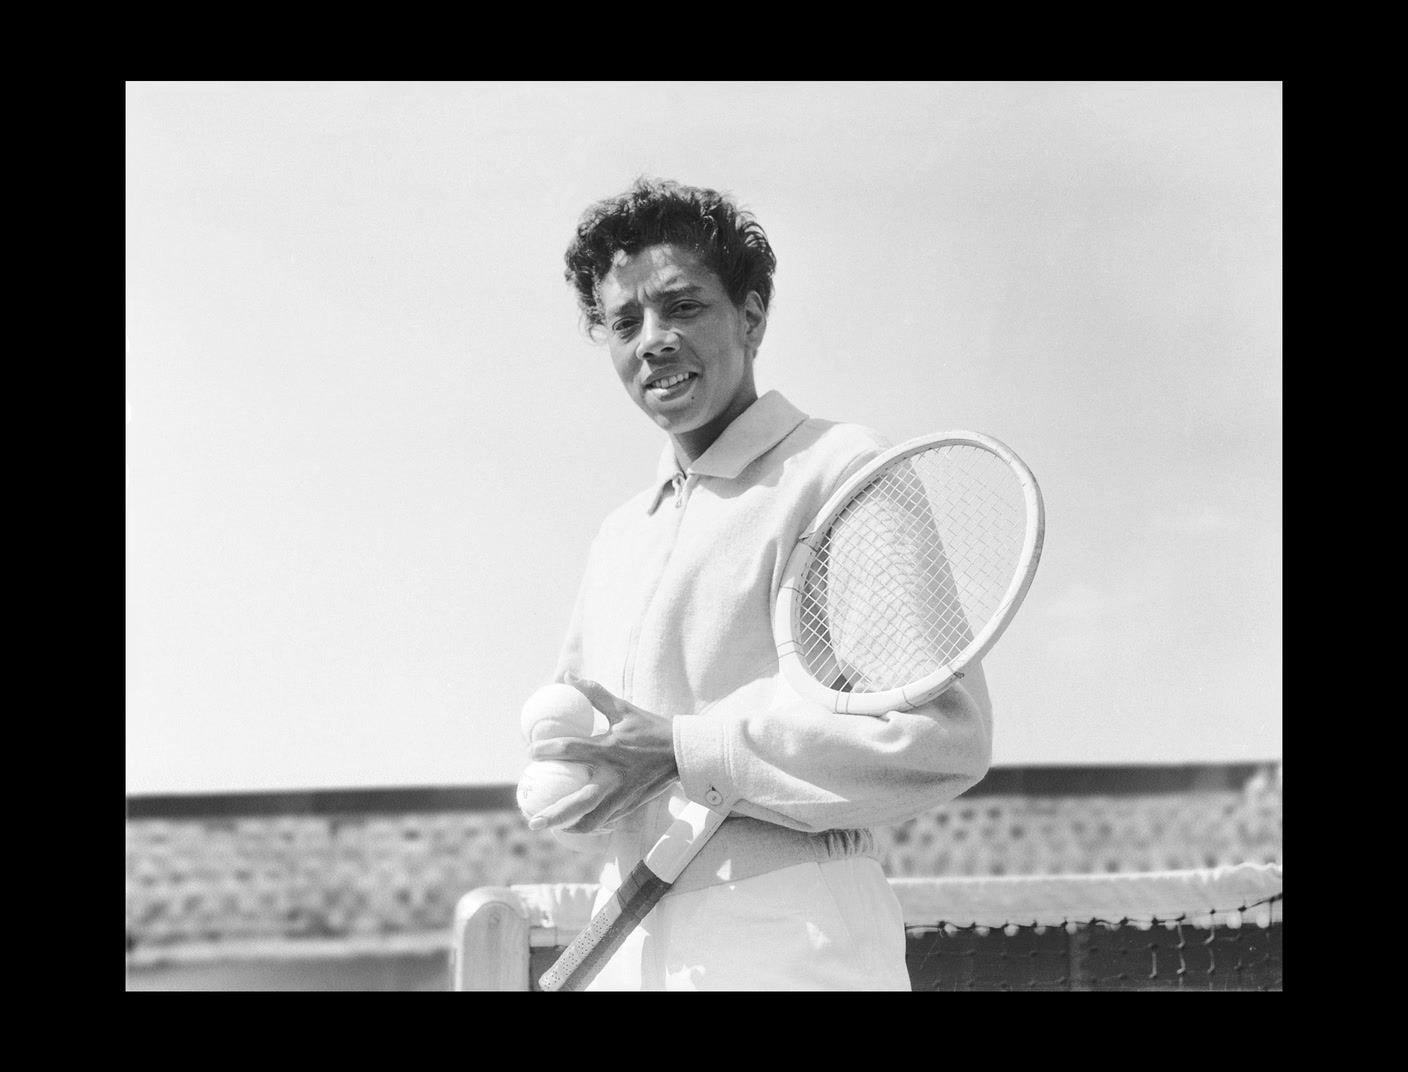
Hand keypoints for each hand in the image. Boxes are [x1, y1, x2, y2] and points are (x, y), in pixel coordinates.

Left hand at [526, 673, 678, 833]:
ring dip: (569, 826)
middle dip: (554, 815)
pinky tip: (576, 822)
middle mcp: (613, 777)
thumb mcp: (623, 708)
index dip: (546, 750)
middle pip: (578, 803)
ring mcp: (622, 796)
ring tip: (552, 826)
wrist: (682, 753)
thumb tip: (568, 676)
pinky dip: (588, 824)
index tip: (529, 753)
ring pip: (592, 821)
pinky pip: (605, 821)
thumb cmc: (650, 728)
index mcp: (609, 749)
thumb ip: (594, 693)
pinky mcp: (629, 806)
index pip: (571, 749)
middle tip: (532, 822)